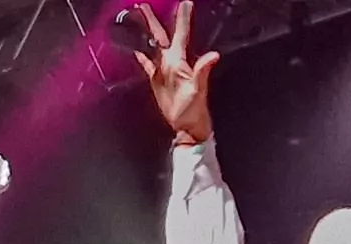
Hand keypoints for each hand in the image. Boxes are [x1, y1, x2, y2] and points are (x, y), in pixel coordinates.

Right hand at [132, 2, 217, 147]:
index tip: (184, 3)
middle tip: (144, 5)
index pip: (181, 34)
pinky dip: (141, 55)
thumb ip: (203, 71)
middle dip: (153, 19)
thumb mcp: (198, 89)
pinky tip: (136, 49)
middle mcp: (171, 62)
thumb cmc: (194, 109)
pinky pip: (147, 64)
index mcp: (180, 61)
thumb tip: (214, 55)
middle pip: (161, 35)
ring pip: (153, 46)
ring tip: (138, 20)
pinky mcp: (157, 80)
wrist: (186, 125)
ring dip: (146, 33)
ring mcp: (163, 70)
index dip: (182, 18)